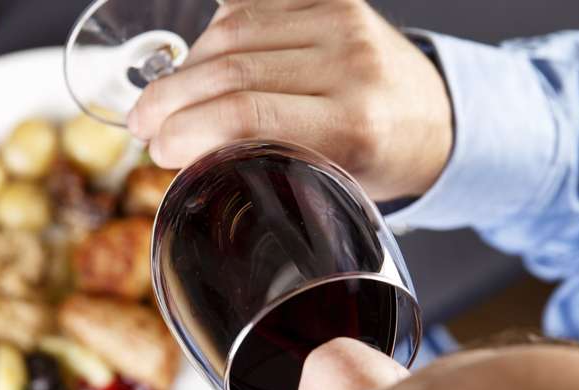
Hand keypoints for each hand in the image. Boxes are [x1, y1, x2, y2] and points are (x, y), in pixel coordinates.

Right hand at [127, 0, 453, 200]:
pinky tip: (197, 62)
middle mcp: (352, 65)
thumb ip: (263, 166)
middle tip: (142, 124)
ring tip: (164, 98)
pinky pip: (252, 6)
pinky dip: (214, 34)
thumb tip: (183, 156)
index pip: (250, 115)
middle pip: (233, 70)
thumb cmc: (381, 158)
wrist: (436, 116)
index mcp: (355, 124)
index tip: (156, 147)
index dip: (189, 129)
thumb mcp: (330, 182)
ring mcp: (343, 23)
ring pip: (234, 31)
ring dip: (187, 66)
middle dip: (172, 98)